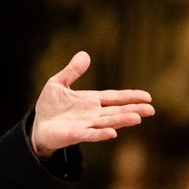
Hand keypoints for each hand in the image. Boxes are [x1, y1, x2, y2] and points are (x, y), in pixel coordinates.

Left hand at [31, 51, 153, 157]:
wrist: (37, 126)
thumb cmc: (49, 106)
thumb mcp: (58, 83)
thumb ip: (72, 71)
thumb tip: (84, 54)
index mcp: (91, 101)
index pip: (114, 97)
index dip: (130, 97)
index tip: (147, 97)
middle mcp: (92, 114)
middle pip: (116, 111)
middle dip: (133, 109)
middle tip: (151, 110)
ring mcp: (85, 125)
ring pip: (107, 122)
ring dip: (121, 121)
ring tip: (137, 118)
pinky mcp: (75, 134)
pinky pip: (90, 134)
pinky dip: (101, 134)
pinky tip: (112, 133)